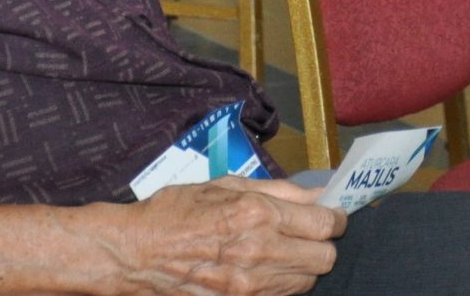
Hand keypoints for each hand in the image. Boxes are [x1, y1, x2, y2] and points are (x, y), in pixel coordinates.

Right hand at [107, 177, 346, 294]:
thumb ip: (279, 190)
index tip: (331, 215)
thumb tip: (319, 192)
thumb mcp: (226, 184)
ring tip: (284, 250)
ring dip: (304, 265)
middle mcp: (258, 251)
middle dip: (323, 243)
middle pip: (324, 257)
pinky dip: (282, 284)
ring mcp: (248, 284)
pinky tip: (266, 269)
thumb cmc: (175, 212)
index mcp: (257, 214)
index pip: (324, 223)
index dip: (335, 218)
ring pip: (306, 281)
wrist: (134, 254)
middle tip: (310, 233)